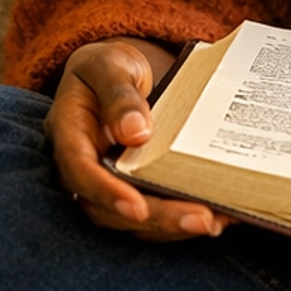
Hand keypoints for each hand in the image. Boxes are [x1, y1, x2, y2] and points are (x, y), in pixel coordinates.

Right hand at [46, 37, 230, 241]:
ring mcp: (110, 184)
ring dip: (175, 226)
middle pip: (111, 208)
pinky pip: (157, 212)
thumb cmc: (109, 67)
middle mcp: (87, 168)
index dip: (106, 193)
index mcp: (69, 134)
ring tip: (217, 220)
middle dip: (157, 219)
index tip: (137, 207)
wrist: (121, 74)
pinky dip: (186, 218)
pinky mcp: (136, 190)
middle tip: (201, 219)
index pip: (80, 171)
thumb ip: (118, 94)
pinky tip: (222, 215)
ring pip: (136, 219)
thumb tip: (136, 133)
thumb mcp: (110, 64)